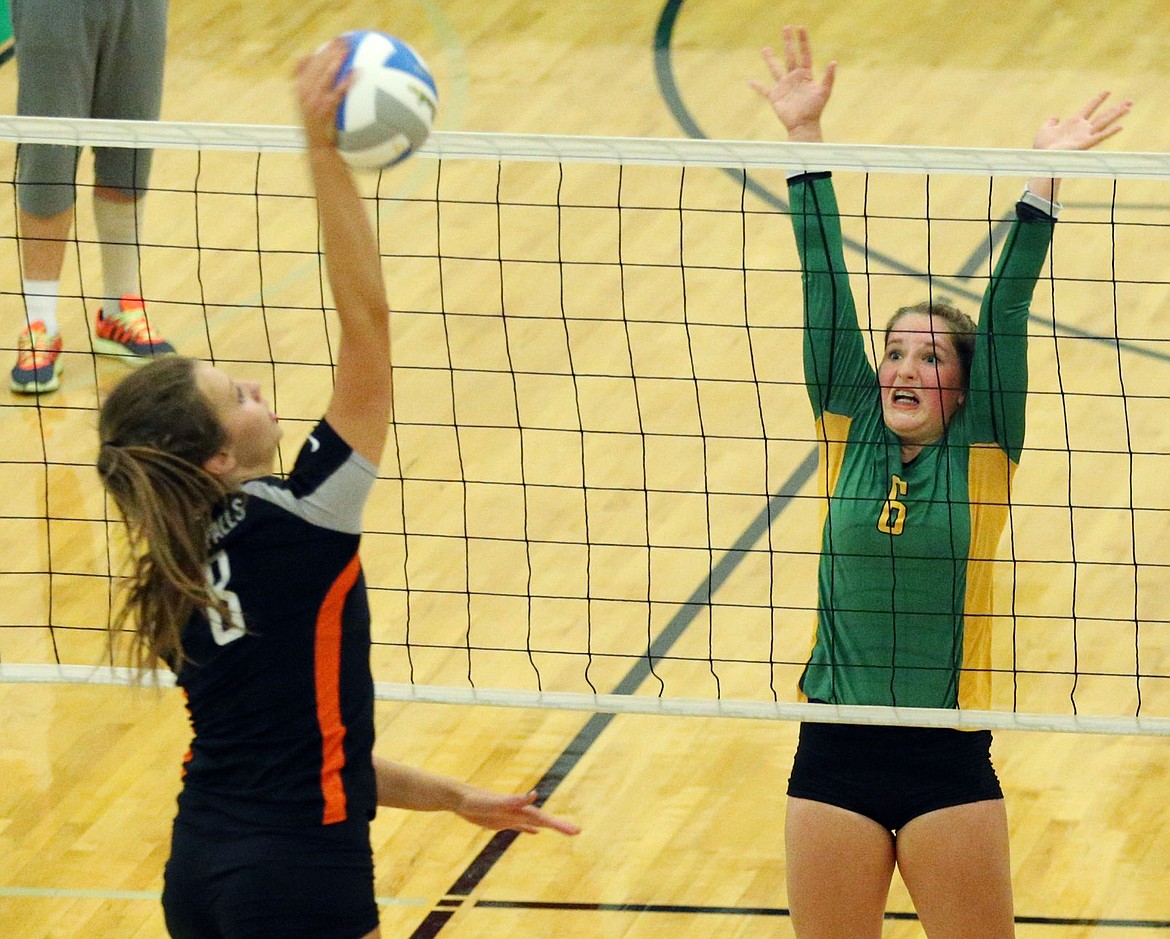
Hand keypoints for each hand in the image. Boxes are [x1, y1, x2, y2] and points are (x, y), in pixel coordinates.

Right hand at [294, 38, 351, 150]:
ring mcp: (312, 101)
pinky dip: (346, 81)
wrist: (319, 150)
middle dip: (329, 50)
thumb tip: (339, 81)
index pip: (306, 64)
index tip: (333, 42)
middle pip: (315, 64)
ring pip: (323, 74)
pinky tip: (357, 73)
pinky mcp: (323, 110)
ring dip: (335, 60)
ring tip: (347, 50)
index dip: (320, 51)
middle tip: (344, 41)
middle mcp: (303, 92)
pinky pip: (336, 92)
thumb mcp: (317, 110)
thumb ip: (322, 94)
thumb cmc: (322, 130)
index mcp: (301, 89)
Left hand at [456, 788, 581, 835]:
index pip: (545, 819)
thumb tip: (534, 795)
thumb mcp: (495, 802)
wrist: (460, 798)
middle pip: (544, 820)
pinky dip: (529, 829)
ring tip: (563, 831)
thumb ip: (515, 800)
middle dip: (560, 826)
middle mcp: (519, 812)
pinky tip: (535, 833)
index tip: (576, 830)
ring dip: (549, 827)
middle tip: (578, 831)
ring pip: (535, 823)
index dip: (560, 824)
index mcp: (520, 809)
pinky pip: (520, 827)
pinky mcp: (502, 821)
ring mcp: (511, 816)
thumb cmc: (477, 800)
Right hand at [749, 25, 835, 141]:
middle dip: (788, 42)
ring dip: (770, 59)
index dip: (802, 41)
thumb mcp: (824, 92)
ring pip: (775, 69)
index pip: (804, 54)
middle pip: (790, 56)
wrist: (803, 126)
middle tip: (786, 27)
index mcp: (805, 75)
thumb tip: (834, 62)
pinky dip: (757, 86)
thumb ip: (828, 77)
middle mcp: (794, 78)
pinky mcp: (775, 97)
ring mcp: (784, 86)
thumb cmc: (815, 110)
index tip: (800, 28)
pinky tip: (749, 82)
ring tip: (765, 49)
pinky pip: (764, 90)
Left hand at [1033, 92, 1130, 150]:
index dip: (1098, 100)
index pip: (1089, 108)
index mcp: (1074, 123)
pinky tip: (1121, 126)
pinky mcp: (1085, 144)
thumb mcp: (1045, 129)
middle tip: (1130, 101)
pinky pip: (1100, 136)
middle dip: (1116, 108)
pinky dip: (1110, 132)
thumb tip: (1055, 117)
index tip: (1107, 91)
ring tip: (1129, 107)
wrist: (1042, 158)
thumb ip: (1051, 122)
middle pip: (1103, 116)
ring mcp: (1085, 136)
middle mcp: (1082, 129)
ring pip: (1105, 123)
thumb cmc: (1042, 147)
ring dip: (1117, 115)